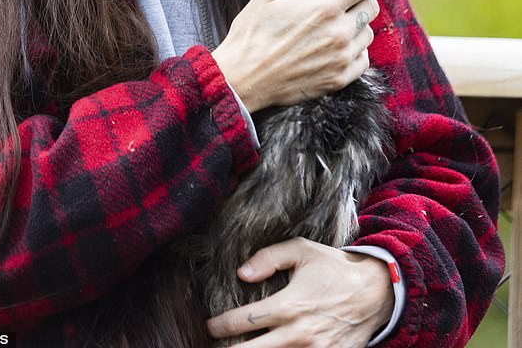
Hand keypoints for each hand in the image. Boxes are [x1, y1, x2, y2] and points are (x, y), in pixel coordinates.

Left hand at [206, 238, 393, 346]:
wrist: (375, 292)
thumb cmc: (334, 268)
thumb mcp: (302, 250)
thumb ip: (270, 257)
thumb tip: (242, 272)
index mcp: (289, 305)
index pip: (245, 321)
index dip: (221, 326)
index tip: (211, 327)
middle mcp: (299, 333)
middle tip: (216, 347)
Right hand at [212, 0, 386, 112]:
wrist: (243, 78)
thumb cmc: (253, 31)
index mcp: (324, 7)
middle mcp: (339, 33)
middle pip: (371, 6)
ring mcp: (341, 58)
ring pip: (368, 32)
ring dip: (359, 23)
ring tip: (337, 21)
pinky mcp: (339, 79)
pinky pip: (363, 58)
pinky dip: (356, 48)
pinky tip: (337, 45)